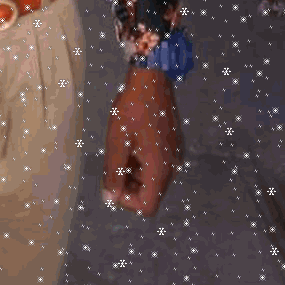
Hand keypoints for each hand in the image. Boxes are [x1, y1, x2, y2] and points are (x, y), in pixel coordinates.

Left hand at [102, 66, 183, 217]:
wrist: (152, 78)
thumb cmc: (132, 108)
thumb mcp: (116, 141)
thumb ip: (113, 172)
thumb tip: (109, 198)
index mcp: (160, 168)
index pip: (146, 206)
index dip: (126, 200)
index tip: (113, 179)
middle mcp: (173, 166)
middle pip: (151, 193)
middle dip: (129, 184)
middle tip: (114, 161)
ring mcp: (175, 154)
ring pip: (153, 179)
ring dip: (134, 171)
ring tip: (122, 147)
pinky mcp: (174, 144)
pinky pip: (158, 164)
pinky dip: (143, 160)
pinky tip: (132, 140)